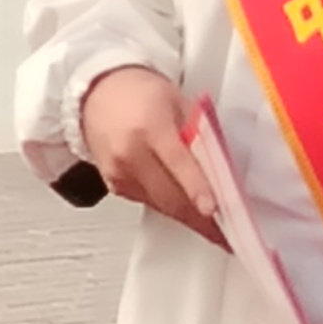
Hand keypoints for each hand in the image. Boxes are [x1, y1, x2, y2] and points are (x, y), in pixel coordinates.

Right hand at [80, 65, 220, 241]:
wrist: (97, 93)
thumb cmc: (138, 93)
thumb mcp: (177, 102)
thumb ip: (199, 133)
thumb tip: (221, 165)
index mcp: (150, 127)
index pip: (177, 164)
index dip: (197, 189)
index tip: (213, 209)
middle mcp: (130, 153)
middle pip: (169, 195)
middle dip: (199, 217)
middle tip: (225, 230)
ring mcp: (119, 172)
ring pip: (160, 205)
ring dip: (187, 216)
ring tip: (212, 227)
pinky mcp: (115, 185)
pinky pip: (149, 201)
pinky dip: (169, 206)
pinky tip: (185, 208)